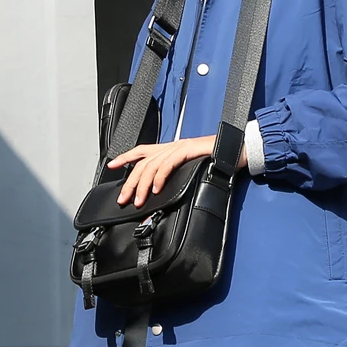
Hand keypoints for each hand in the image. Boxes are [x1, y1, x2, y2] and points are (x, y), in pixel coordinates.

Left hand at [108, 135, 247, 207]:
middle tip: (123, 198)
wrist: (234, 152)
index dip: (125, 157)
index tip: (111, 165)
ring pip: (152, 165)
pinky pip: (167, 164)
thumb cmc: (215, 162)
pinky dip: (159, 177)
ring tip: (139, 200)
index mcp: (170, 149)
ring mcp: (179, 147)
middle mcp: (171, 146)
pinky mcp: (188, 150)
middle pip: (142, 162)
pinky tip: (156, 189)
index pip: (142, 151)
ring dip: (143, 185)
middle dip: (130, 182)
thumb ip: (175, 177)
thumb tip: (160, 194)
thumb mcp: (189, 171)